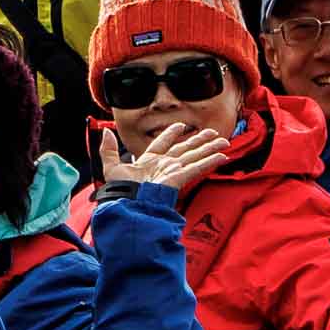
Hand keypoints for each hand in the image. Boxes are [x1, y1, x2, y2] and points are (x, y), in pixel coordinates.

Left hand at [106, 111, 231, 193]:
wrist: (127, 204)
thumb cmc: (120, 191)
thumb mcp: (111, 167)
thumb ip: (108, 149)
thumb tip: (105, 131)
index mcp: (148, 161)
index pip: (162, 143)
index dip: (171, 133)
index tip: (180, 125)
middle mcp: (163, 165)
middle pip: (185, 149)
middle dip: (199, 140)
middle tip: (213, 133)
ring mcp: (173, 171)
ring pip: (194, 156)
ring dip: (209, 148)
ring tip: (223, 141)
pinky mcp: (179, 178)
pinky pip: (196, 168)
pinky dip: (209, 162)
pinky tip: (222, 157)